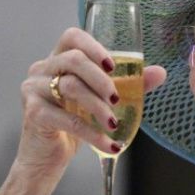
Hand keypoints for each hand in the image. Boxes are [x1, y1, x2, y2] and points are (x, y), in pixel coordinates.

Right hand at [15, 27, 166, 176]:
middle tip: (117, 99)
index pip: (72, 37)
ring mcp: (33, 90)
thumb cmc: (72, 123)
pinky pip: (68, 119)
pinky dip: (92, 133)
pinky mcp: (33, 113)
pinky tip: (109, 145)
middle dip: (101, 79)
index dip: (94, 46)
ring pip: (71, 87)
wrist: (47, 157)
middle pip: (73, 59)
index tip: (112, 66)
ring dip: (98, 107)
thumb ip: (129, 85)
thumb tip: (160, 72)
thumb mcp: (101, 101)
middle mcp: (42, 69)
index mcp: (58, 60)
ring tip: (114, 124)